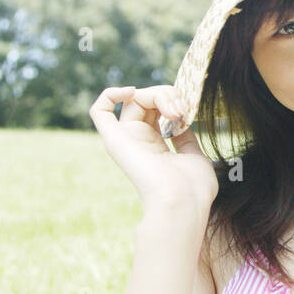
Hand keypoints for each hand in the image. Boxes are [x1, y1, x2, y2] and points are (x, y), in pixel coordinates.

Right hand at [89, 84, 218, 210]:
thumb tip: (181, 121)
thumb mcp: (193, 156)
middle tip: (183, 110)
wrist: (182, 201)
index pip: (158, 110)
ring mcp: (125, 140)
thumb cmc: (192, 188)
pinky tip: (132, 92)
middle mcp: (137, 141)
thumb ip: (185, 138)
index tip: (190, 111)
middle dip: (169, 95)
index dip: (175, 101)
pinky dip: (111, 94)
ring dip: (158, 94)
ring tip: (175, 110)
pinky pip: (99, 110)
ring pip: (133, 99)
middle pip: (146, 100)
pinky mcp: (114, 140)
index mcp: (155, 147)